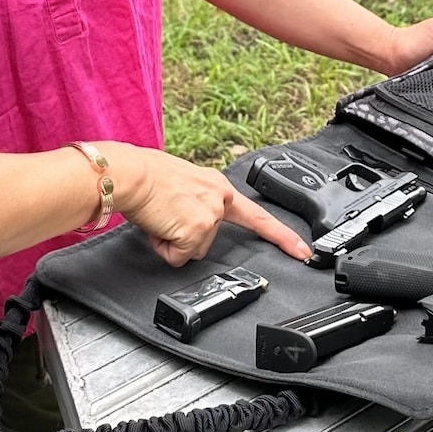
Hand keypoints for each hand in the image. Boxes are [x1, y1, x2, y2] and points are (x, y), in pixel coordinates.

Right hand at [115, 148, 312, 266]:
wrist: (130, 174)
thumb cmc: (144, 175)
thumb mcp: (181, 183)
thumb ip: (197, 201)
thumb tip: (189, 222)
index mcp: (217, 186)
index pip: (258, 216)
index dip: (282, 237)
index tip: (303, 251)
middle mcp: (219, 199)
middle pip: (209, 241)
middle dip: (186, 237)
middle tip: (167, 214)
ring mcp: (210, 216)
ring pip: (193, 250)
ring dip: (172, 241)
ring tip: (159, 215)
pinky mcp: (197, 231)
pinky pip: (178, 257)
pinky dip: (163, 247)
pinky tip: (157, 225)